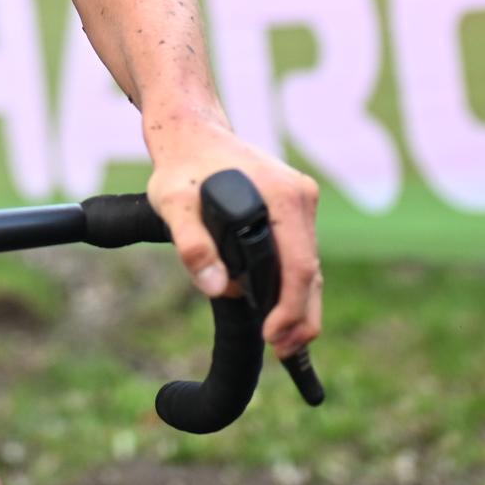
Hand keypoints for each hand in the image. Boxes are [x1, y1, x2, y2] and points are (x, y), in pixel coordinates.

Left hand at [145, 123, 321, 357]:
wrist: (191, 133)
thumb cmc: (181, 166)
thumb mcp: (173, 203)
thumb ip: (192, 245)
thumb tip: (219, 288)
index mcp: (283, 195)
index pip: (298, 265)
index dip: (290, 307)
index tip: (272, 337)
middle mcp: (300, 196)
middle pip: (311, 270)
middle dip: (300, 316)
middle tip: (282, 351)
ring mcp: (300, 201)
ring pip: (308, 264)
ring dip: (299, 305)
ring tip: (283, 342)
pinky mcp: (294, 207)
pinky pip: (300, 253)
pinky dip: (294, 285)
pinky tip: (282, 311)